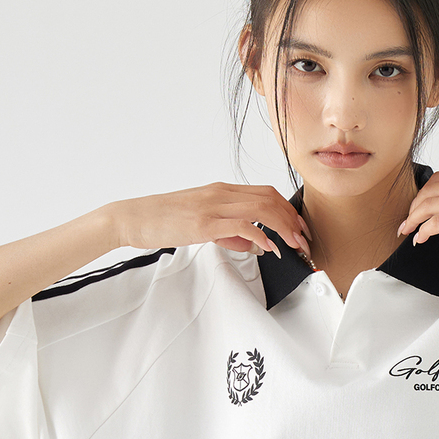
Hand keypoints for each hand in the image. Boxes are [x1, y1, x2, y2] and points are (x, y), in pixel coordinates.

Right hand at [116, 183, 310, 257]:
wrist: (135, 217)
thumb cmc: (165, 219)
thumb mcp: (203, 225)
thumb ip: (230, 234)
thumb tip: (256, 244)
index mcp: (221, 191)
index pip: (266, 193)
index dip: (288, 210)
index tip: (299, 229)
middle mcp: (221, 193)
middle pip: (270, 198)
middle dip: (292, 220)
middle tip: (303, 241)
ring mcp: (213, 206)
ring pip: (261, 208)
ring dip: (283, 228)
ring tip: (293, 245)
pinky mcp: (204, 222)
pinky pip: (242, 225)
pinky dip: (261, 236)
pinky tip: (269, 248)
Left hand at [396, 167, 438, 244]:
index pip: (438, 179)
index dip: (422, 193)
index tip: (418, 205)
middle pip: (427, 191)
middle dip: (412, 208)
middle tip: (407, 221)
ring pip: (426, 206)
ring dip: (412, 220)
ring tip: (408, 231)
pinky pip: (436, 222)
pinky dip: (422, 231)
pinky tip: (420, 238)